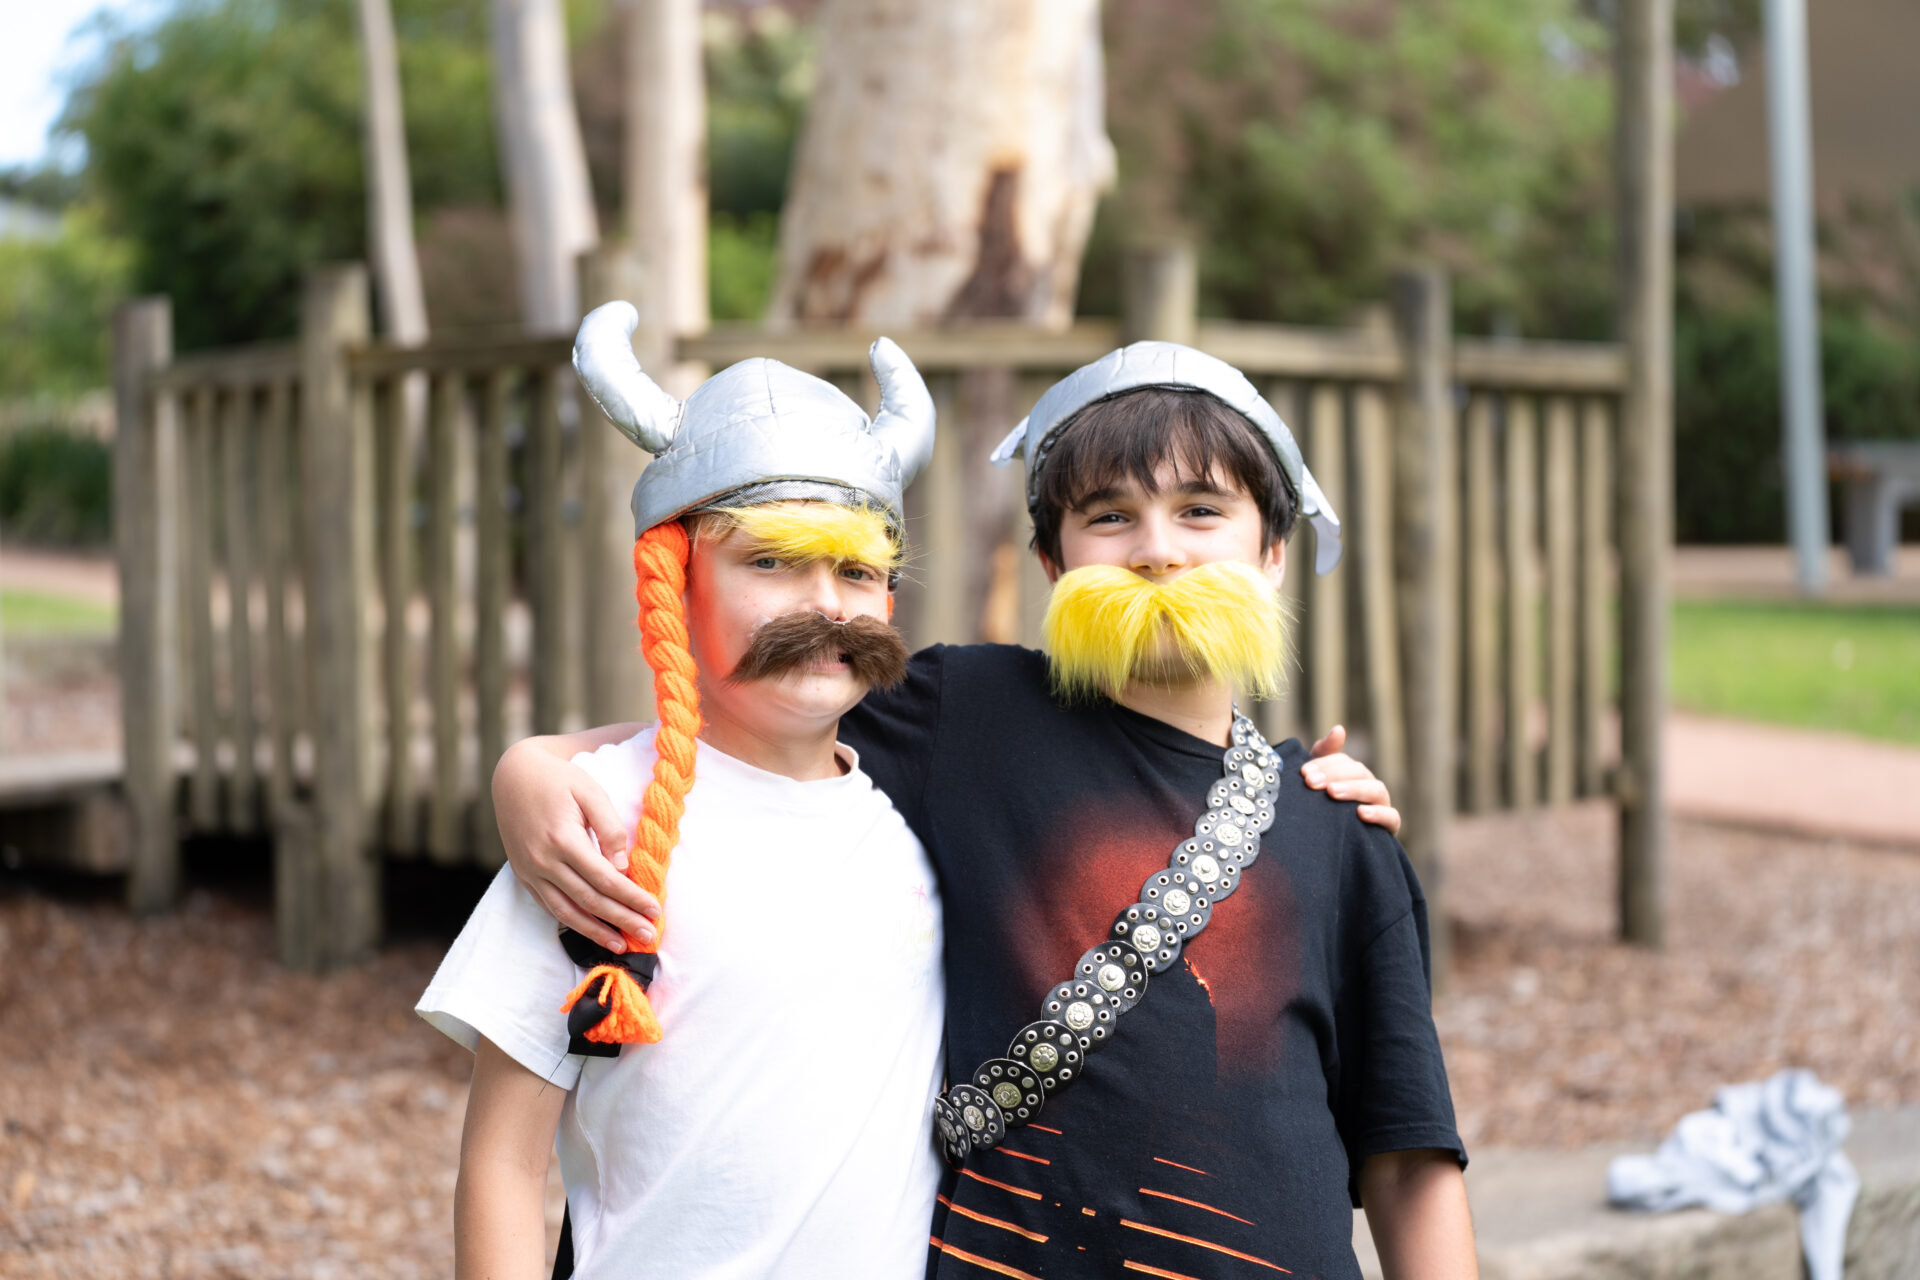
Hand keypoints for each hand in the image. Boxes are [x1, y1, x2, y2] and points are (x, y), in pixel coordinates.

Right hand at [492, 737, 659, 951]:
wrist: (514, 775)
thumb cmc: (559, 780)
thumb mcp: (591, 793)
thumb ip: (610, 829)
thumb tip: (623, 867)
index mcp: (563, 840)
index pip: (605, 880)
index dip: (632, 898)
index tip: (654, 909)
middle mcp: (543, 861)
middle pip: (590, 901)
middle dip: (622, 920)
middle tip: (648, 935)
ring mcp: (530, 872)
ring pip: (566, 912)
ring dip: (596, 932)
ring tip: (621, 945)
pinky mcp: (524, 876)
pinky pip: (549, 907)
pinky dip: (572, 922)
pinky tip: (591, 931)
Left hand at [1302, 725, 1400, 835]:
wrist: (1328, 849)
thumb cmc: (1323, 809)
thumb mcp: (1319, 782)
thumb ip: (1324, 755)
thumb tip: (1339, 729)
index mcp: (1352, 774)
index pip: (1343, 761)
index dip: (1325, 763)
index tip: (1304, 773)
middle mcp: (1368, 786)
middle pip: (1359, 771)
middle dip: (1334, 775)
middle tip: (1311, 783)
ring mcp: (1381, 805)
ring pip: (1376, 790)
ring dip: (1354, 789)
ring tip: (1333, 793)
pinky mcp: (1389, 828)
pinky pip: (1392, 817)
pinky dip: (1379, 814)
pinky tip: (1360, 814)